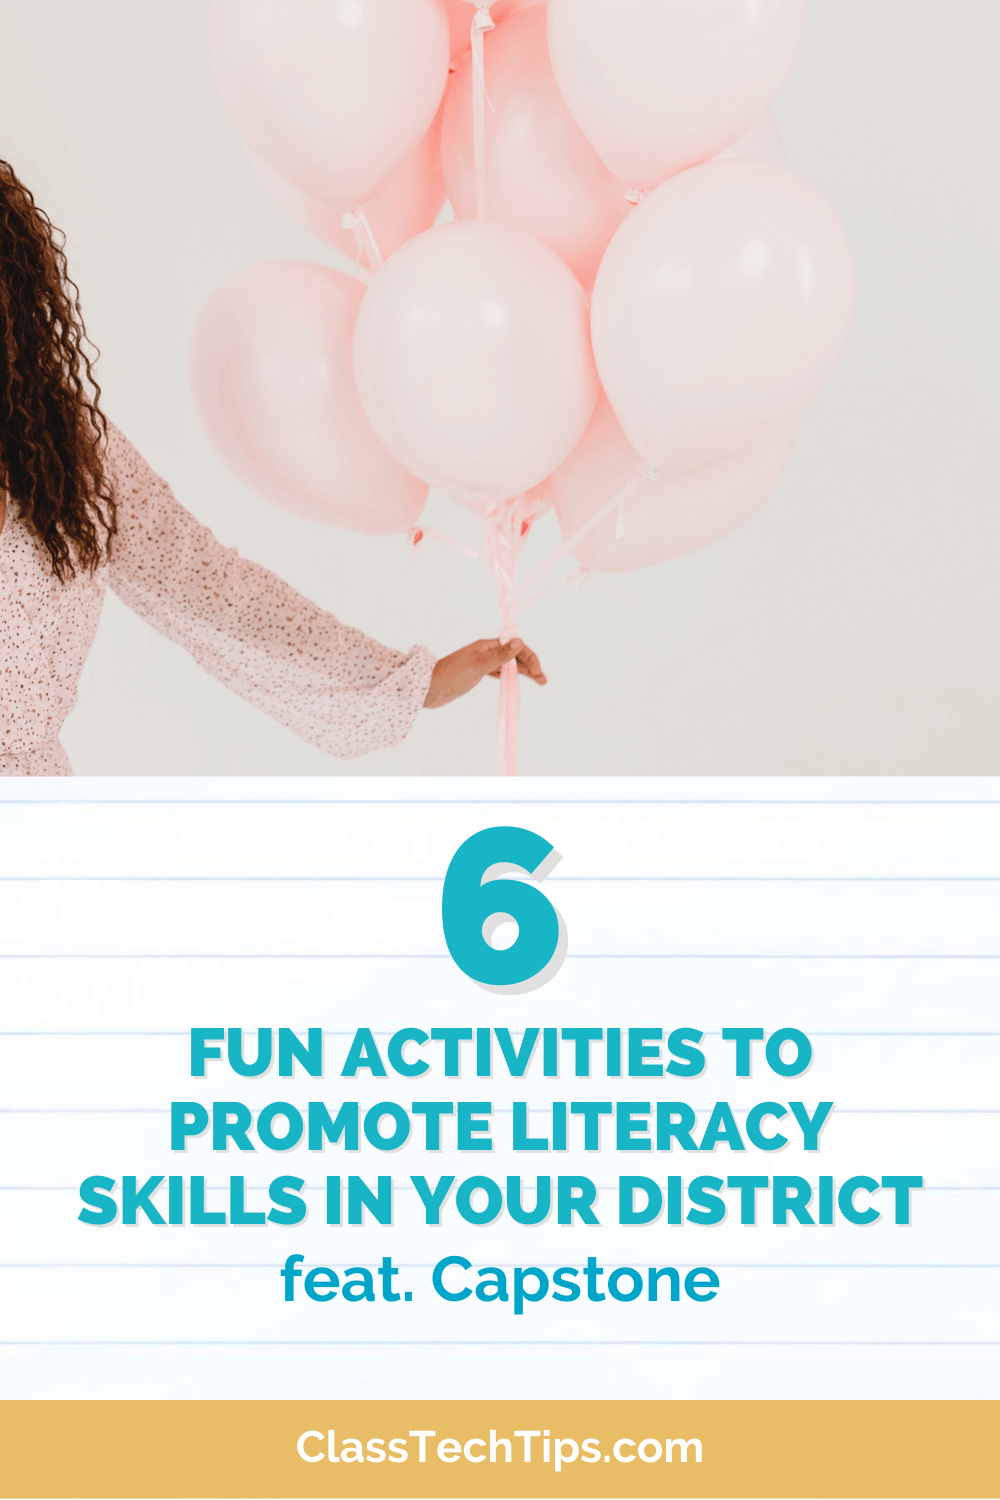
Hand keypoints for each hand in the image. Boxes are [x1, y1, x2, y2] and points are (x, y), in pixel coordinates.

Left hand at [423, 638, 546, 708]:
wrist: (429, 688)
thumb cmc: (451, 675)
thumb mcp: (478, 665)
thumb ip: (500, 655)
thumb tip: (519, 641)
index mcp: (486, 645)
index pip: (515, 646)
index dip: (529, 657)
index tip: (537, 672)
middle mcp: (486, 652)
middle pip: (514, 655)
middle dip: (530, 665)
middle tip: (543, 680)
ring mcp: (482, 663)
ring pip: (508, 665)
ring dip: (523, 672)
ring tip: (538, 681)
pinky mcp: (478, 674)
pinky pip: (500, 672)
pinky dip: (511, 676)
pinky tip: (518, 681)